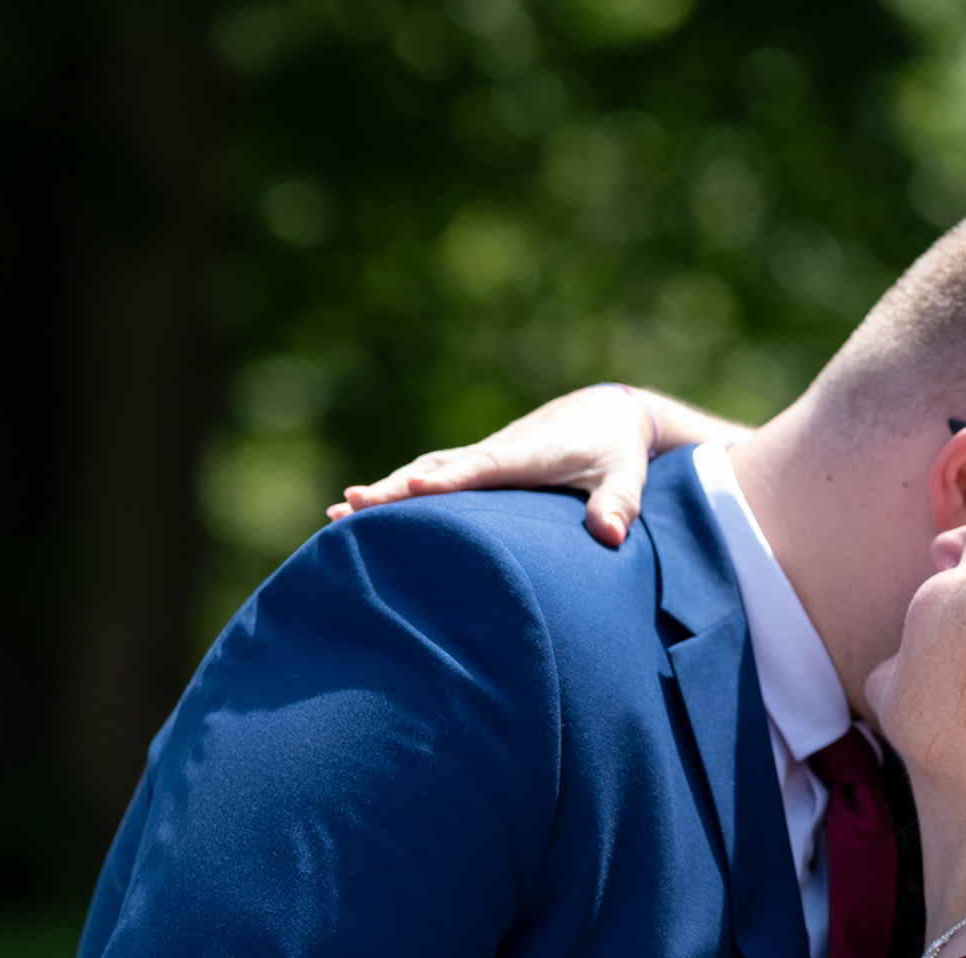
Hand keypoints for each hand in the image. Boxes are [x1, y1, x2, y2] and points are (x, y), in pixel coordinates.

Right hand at [327, 384, 659, 546]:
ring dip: (386, 490)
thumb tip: (611, 536)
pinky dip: (398, 490)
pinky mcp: (479, 466)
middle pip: (436, 470)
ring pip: (426, 471)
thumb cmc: (617, 449)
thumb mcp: (627, 475)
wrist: (606, 413)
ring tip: (338, 514)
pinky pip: (432, 476)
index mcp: (527, 454)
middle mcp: (496, 452)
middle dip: (394, 489)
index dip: (446, 482)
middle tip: (349, 507)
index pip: (481, 468)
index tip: (409, 493)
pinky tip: (363, 510)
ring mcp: (483, 458)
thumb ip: (620, 504)